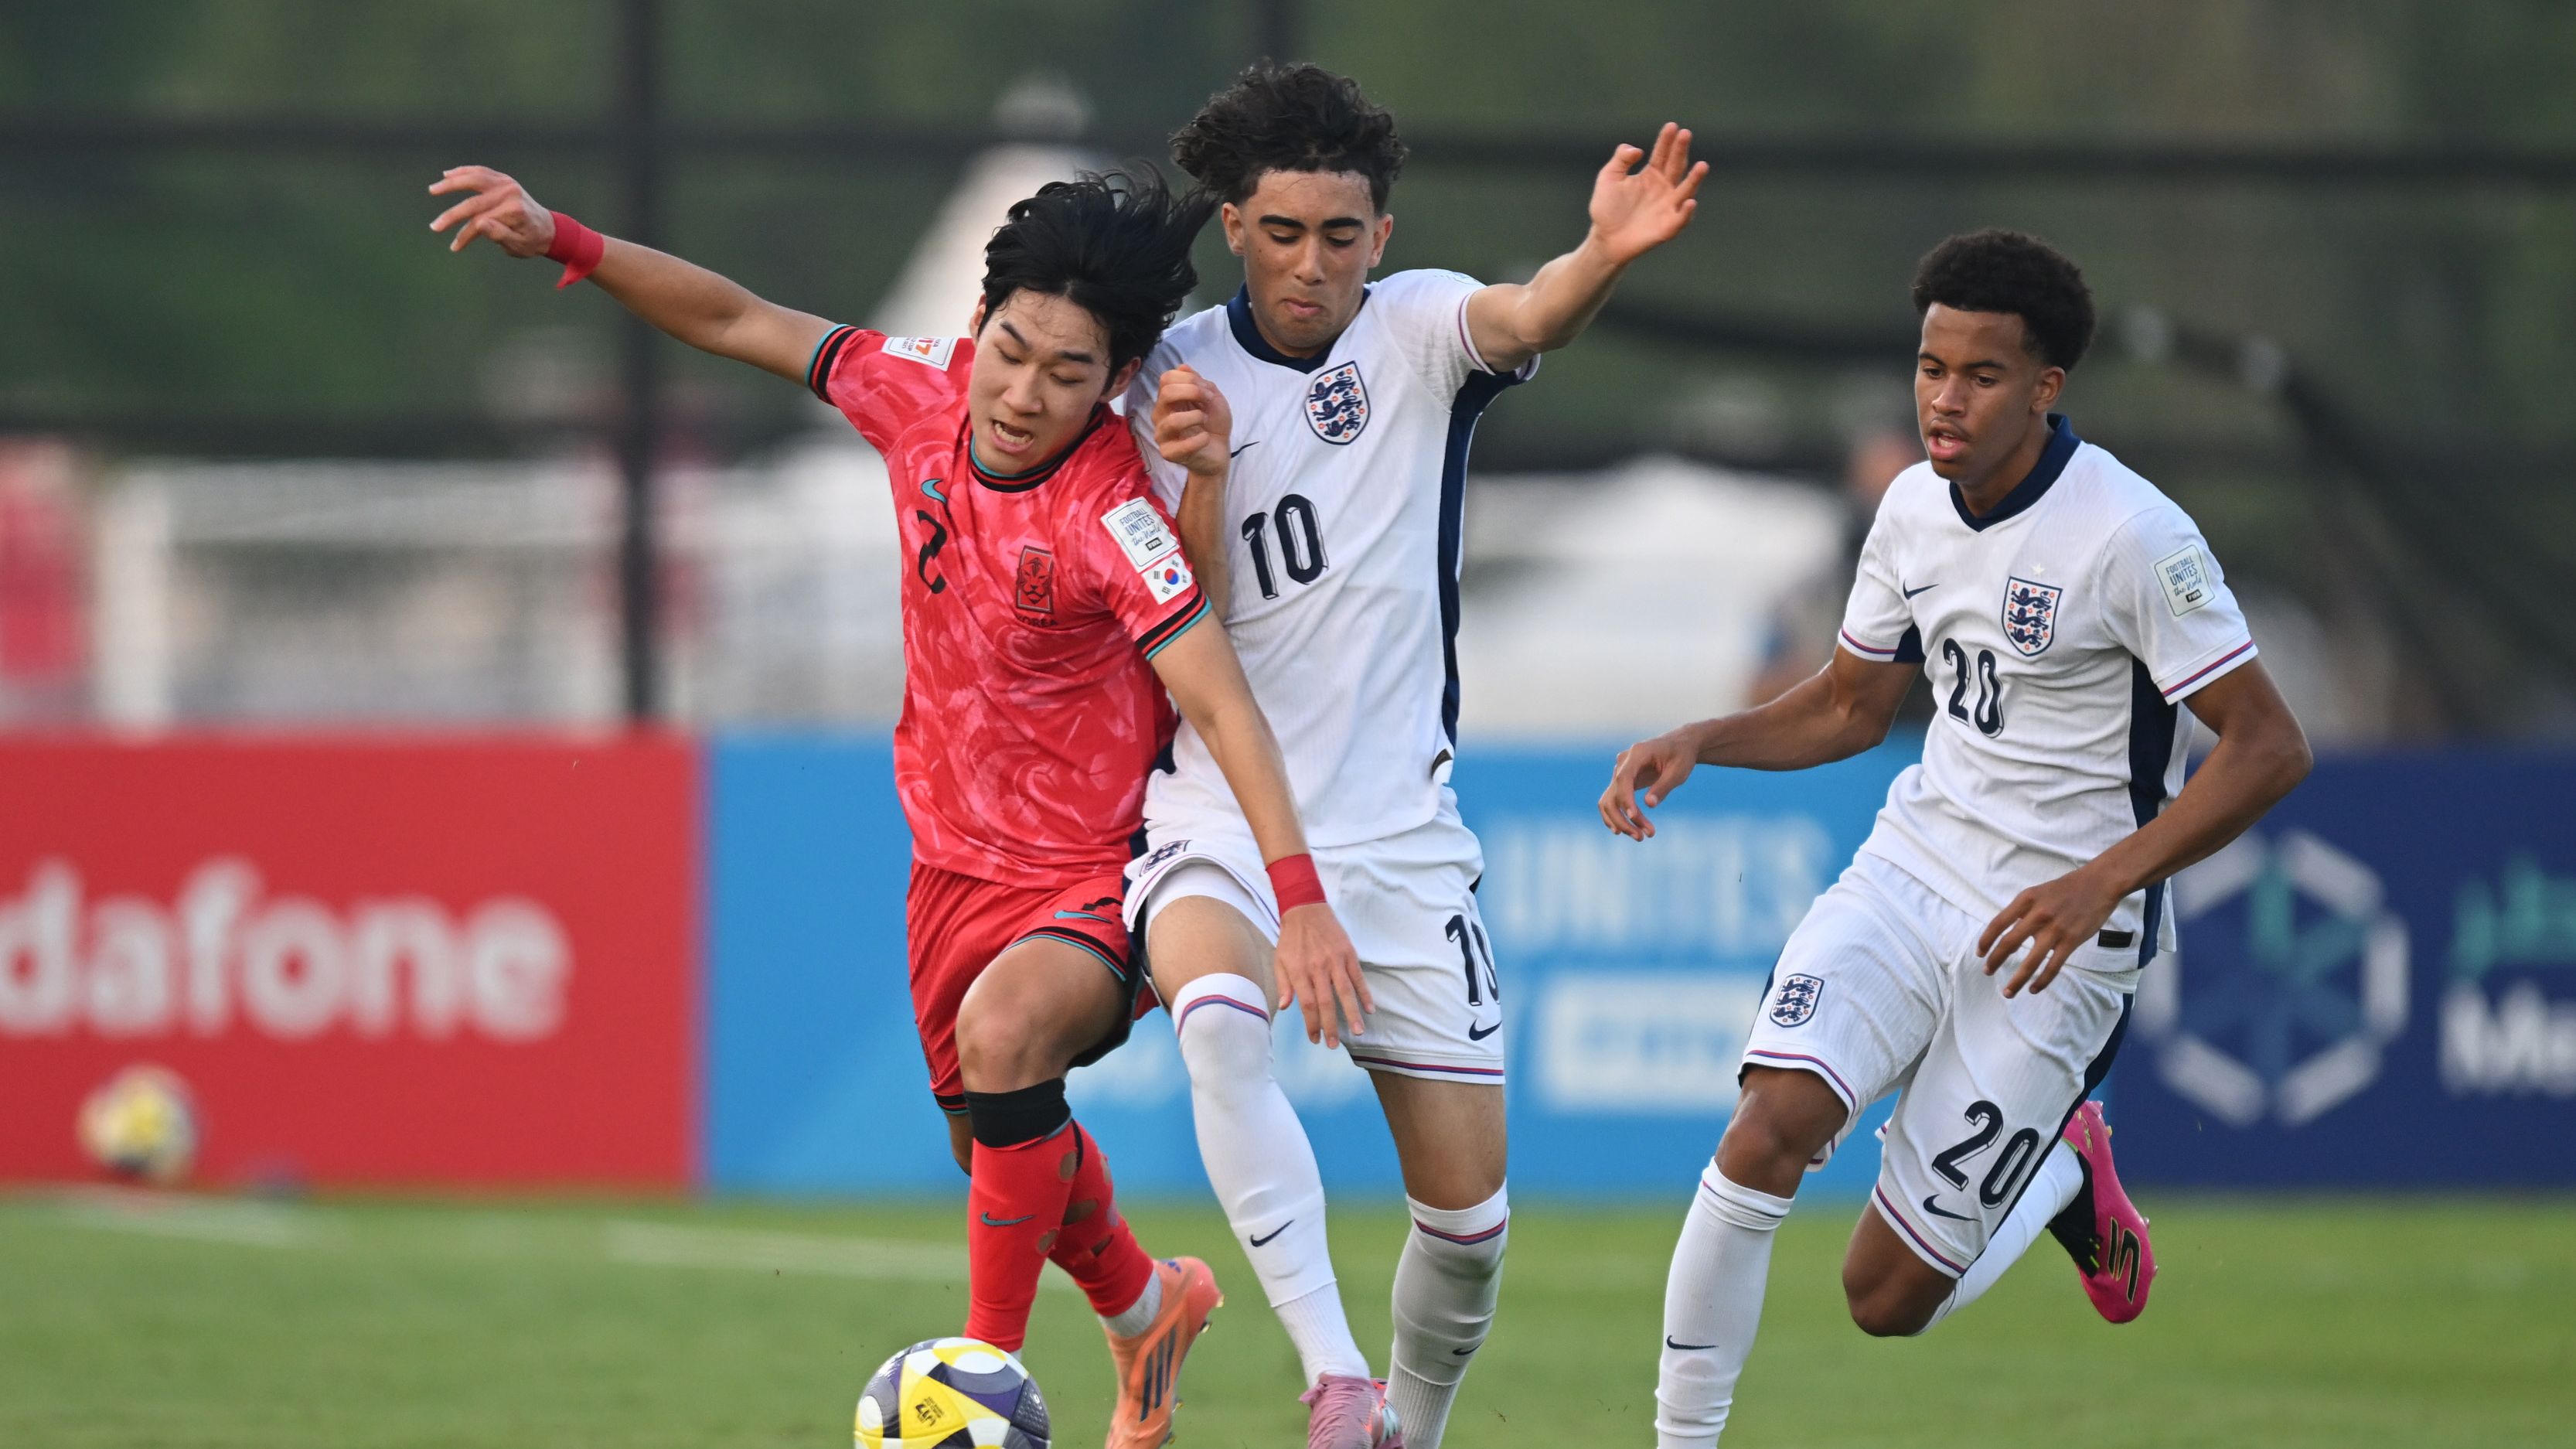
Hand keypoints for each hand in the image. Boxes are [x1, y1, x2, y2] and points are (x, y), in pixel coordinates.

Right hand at [428, 165, 556, 257]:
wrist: (548, 229)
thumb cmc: (532, 241)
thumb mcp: (518, 245)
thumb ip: (500, 235)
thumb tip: (479, 224)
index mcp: (513, 211)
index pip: (480, 223)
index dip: (465, 236)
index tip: (455, 248)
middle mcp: (510, 193)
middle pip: (473, 202)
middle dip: (451, 215)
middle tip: (434, 226)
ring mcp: (507, 183)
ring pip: (474, 179)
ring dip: (452, 184)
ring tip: (434, 189)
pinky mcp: (504, 179)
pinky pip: (481, 172)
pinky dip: (464, 172)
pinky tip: (448, 174)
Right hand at [1153, 365, 1233, 478]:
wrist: (1219, 451)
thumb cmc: (1213, 424)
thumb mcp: (1213, 398)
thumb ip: (1199, 383)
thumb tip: (1183, 367)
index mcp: (1169, 399)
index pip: (1167, 378)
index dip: (1189, 379)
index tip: (1207, 391)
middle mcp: (1161, 414)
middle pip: (1166, 393)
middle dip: (1192, 393)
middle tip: (1208, 403)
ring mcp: (1162, 434)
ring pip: (1172, 421)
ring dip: (1196, 417)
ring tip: (1205, 421)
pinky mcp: (1168, 453)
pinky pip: (1182, 445)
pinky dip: (1200, 440)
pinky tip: (1206, 438)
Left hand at [1273, 902, 1369, 1048]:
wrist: (1305, 909)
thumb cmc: (1290, 939)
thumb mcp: (1279, 960)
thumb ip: (1283, 984)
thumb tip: (1285, 1007)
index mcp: (1299, 971)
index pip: (1307, 1004)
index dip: (1311, 1024)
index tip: (1315, 1039)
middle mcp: (1318, 968)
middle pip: (1325, 1002)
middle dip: (1330, 1025)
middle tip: (1333, 1044)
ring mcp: (1335, 961)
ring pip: (1344, 992)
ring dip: (1352, 1013)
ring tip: (1358, 1032)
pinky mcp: (1348, 954)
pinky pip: (1358, 977)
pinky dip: (1364, 993)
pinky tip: (1370, 1008)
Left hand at [1585, 122, 1707, 266]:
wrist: (1604, 239)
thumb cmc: (1606, 208)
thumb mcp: (1608, 178)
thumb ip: (1620, 160)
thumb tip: (1637, 150)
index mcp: (1651, 175)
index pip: (1662, 154)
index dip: (1666, 140)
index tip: (1672, 126)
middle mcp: (1664, 188)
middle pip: (1676, 166)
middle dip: (1681, 151)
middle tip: (1685, 134)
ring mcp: (1668, 207)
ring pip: (1685, 190)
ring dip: (1694, 179)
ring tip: (1702, 166)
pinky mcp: (1668, 227)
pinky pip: (1681, 219)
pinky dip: (1687, 212)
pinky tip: (1689, 202)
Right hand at [1600, 729, 1699, 839]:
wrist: (1679, 746)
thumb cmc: (1681, 756)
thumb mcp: (1679, 771)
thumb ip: (1663, 787)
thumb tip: (1649, 804)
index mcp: (1637, 754)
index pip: (1623, 778)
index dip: (1626, 800)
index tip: (1635, 818)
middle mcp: (1623, 762)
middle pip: (1614, 794)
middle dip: (1624, 818)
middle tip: (1643, 837)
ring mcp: (1619, 772)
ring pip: (1609, 801)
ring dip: (1619, 821)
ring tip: (1640, 837)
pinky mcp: (1621, 782)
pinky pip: (1612, 801)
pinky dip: (1615, 816)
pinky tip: (1623, 831)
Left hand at [1978, 866, 2126, 996]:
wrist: (2099, 883)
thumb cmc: (2066, 888)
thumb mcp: (2038, 892)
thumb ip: (2023, 911)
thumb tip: (2008, 932)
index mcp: (2026, 900)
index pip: (1998, 923)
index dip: (1986, 941)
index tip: (1980, 953)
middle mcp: (2038, 914)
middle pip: (2009, 944)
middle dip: (1995, 961)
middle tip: (1987, 972)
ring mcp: (2055, 929)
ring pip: (2030, 961)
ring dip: (2016, 979)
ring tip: (2007, 992)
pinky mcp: (2071, 940)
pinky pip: (2053, 966)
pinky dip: (2042, 980)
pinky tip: (2033, 989)